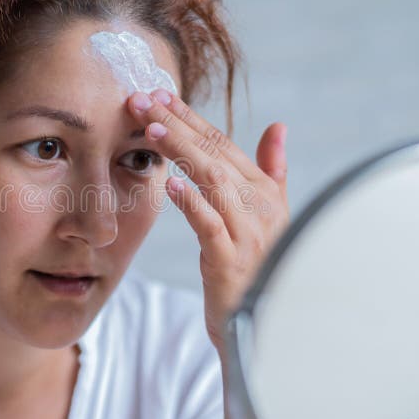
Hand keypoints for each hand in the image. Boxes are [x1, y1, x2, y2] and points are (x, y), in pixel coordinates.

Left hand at [127, 88, 289, 357]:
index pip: (222, 143)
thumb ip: (272, 169)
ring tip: (151, 128)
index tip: (159, 95)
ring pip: (212, 180)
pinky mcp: (232, 261)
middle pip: (213, 153)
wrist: (263, 324)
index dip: (190, 117)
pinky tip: (169, 184)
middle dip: (176, 123)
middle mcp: (259, 205)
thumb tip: (278, 126)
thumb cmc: (260, 266)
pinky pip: (211, 225)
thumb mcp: (268, 215)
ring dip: (181, 151)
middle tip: (141, 100)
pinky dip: (192, 202)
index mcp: (264, 191)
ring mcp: (247, 233)